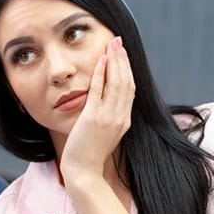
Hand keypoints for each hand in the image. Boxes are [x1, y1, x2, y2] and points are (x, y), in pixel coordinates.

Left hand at [60, 36, 134, 183]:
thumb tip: (108, 102)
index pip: (130, 89)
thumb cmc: (91, 154)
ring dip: (115, 62)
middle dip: (123, 60)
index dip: (128, 70)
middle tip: (118, 42)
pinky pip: (99, 91)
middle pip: (126, 82)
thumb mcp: (107, 134)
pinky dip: (101, 74)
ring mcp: (108, 117)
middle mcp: (120, 117)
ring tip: (111, 45)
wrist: (83, 171)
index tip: (123, 55)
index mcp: (125, 121)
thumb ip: (111, 117)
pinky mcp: (93, 118)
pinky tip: (100, 61)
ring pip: (116, 83)